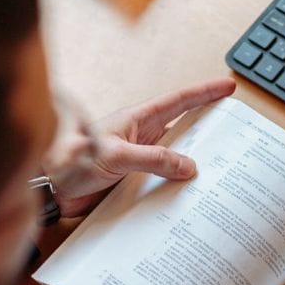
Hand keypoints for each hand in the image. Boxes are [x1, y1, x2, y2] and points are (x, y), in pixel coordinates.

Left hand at [42, 79, 234, 217]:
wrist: (50, 189)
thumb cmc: (70, 161)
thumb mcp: (117, 157)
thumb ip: (154, 160)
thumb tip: (188, 166)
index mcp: (137, 121)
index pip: (179, 101)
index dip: (204, 93)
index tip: (227, 87)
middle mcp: (140, 138)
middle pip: (182, 129)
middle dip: (208, 128)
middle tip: (235, 132)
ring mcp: (138, 159)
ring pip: (175, 158)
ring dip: (194, 164)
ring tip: (220, 170)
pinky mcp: (133, 181)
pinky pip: (163, 181)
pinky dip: (178, 186)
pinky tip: (190, 197)